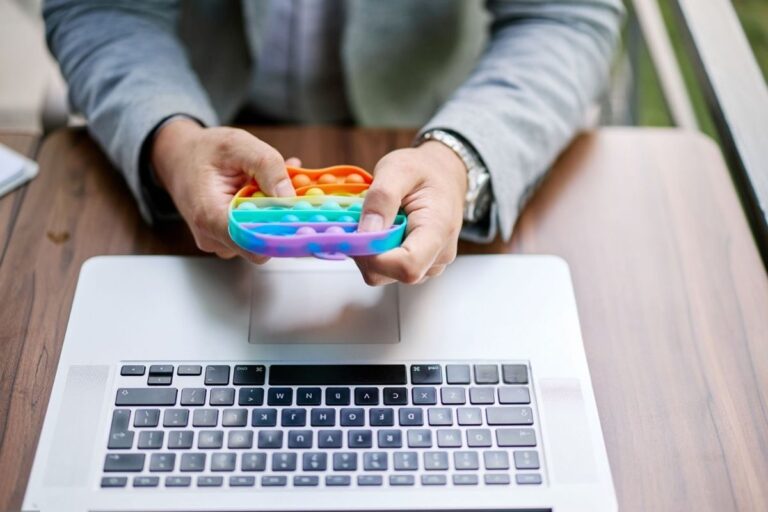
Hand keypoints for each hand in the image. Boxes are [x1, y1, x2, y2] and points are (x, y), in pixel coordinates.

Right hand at [151, 119, 299, 262]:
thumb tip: (290, 197)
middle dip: (283, 217)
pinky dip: (268, 212)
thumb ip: (267, 167)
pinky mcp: (229, 239)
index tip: (303, 217)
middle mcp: (214, 237)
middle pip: (262, 242)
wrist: (179, 157)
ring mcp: (221, 241)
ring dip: (277, 212)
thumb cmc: (204, 151)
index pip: (253, 244)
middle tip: (300, 189)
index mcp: (210, 216)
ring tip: (280, 183)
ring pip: (262, 236)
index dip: (282, 232)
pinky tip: (270, 191)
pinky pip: (256, 231)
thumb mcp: (238, 145)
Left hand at [355, 141, 466, 284]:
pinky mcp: (418, 265)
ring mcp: (429, 264)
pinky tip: (379, 230)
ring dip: (369, 251)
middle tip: (356, 222)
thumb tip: (365, 232)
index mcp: (438, 231)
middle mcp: (437, 256)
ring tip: (373, 222)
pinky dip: (375, 252)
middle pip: (391, 274)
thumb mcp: (399, 169)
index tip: (354, 235)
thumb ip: (382, 198)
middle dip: (365, 252)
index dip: (375, 257)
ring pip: (385, 274)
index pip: (407, 266)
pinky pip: (388, 269)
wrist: (444, 174)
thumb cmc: (426, 170)